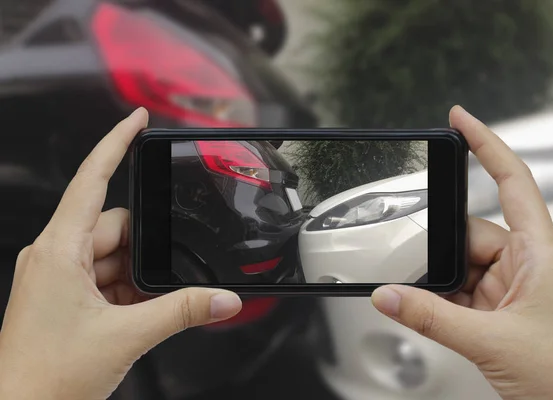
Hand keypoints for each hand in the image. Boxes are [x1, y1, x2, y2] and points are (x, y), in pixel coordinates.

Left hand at [0, 108, 241, 399]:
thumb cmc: (45, 378)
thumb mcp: (126, 337)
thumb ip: (182, 311)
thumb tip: (223, 299)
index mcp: (58, 251)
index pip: (91, 180)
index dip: (116, 144)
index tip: (136, 120)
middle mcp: (54, 257)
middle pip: (114, 227)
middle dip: (144, 248)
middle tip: (160, 278)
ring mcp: (57, 277)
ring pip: (112, 255)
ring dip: (135, 276)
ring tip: (142, 308)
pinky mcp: (64, 296)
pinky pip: (104, 277)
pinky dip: (126, 291)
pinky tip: (135, 313)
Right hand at [372, 106, 552, 399]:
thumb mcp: (492, 341)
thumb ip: (431, 317)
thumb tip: (389, 297)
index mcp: (539, 251)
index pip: (511, 180)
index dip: (487, 144)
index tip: (461, 120)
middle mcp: (525, 263)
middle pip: (469, 233)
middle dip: (442, 254)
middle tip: (424, 276)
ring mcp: (511, 288)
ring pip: (460, 266)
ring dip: (442, 286)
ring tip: (439, 310)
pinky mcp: (499, 310)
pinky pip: (460, 292)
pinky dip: (444, 303)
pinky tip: (438, 316)